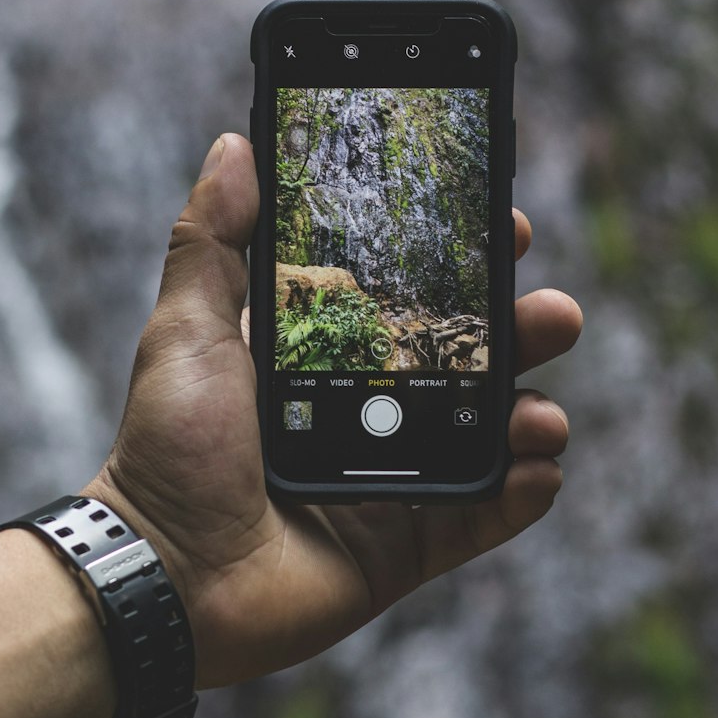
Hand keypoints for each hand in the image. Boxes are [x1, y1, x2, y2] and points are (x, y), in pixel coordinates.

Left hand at [85, 133, 581, 687]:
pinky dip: (522, 495)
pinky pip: (484, 519)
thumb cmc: (167, 449)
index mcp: (329, 357)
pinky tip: (536, 469)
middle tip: (553, 316)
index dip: (469, 265)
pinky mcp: (407, 548)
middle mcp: (371, 412)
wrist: (164, 575)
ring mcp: (396, 482)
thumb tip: (236, 142)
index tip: (509, 230)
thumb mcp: (185, 329)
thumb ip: (212, 239)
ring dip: (534, 414)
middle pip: (471, 363)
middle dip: (524, 333)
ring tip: (538, 413)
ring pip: (490, 437)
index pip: (416, 298)